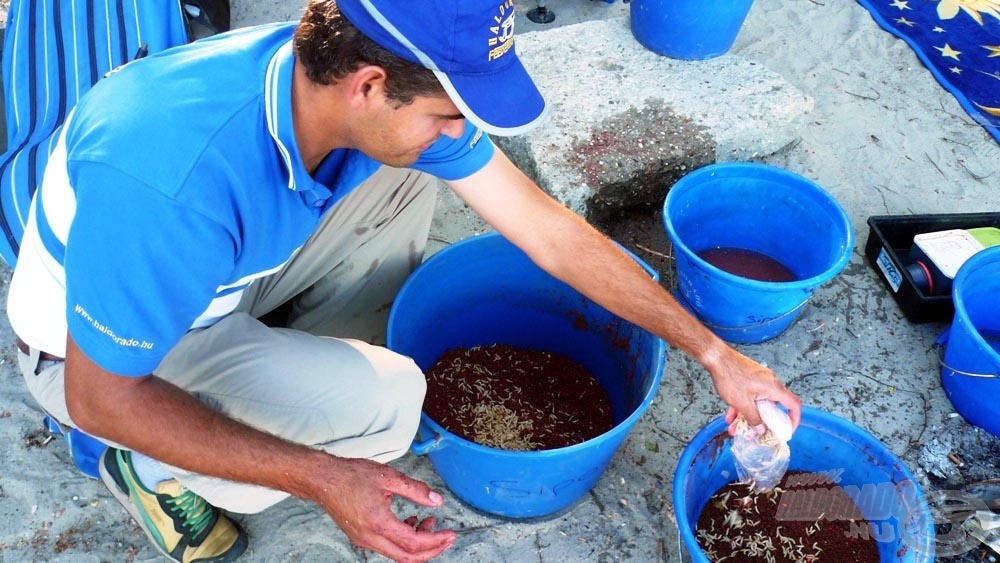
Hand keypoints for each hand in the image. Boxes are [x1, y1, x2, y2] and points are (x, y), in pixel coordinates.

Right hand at [315, 456, 455, 561]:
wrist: (322, 479)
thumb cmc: (351, 476)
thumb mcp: (389, 477)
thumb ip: (416, 490)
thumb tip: (437, 501)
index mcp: (378, 523)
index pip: (414, 543)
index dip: (436, 541)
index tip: (450, 534)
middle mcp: (370, 537)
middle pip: (407, 557)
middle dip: (431, 550)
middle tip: (447, 538)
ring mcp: (363, 540)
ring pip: (397, 554)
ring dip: (416, 544)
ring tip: (428, 523)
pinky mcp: (360, 537)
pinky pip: (386, 547)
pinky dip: (402, 539)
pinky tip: (409, 522)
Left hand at [704, 345, 801, 433]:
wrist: (716, 357)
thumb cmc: (729, 375)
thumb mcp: (742, 403)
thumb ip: (753, 418)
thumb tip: (761, 429)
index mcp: (773, 388)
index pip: (794, 405)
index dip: (794, 419)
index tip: (787, 430)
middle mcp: (770, 383)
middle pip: (773, 407)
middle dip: (762, 422)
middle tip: (755, 433)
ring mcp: (760, 380)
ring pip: (758, 403)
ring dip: (748, 416)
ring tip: (735, 428)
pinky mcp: (750, 378)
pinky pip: (750, 396)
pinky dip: (742, 406)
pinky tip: (730, 416)